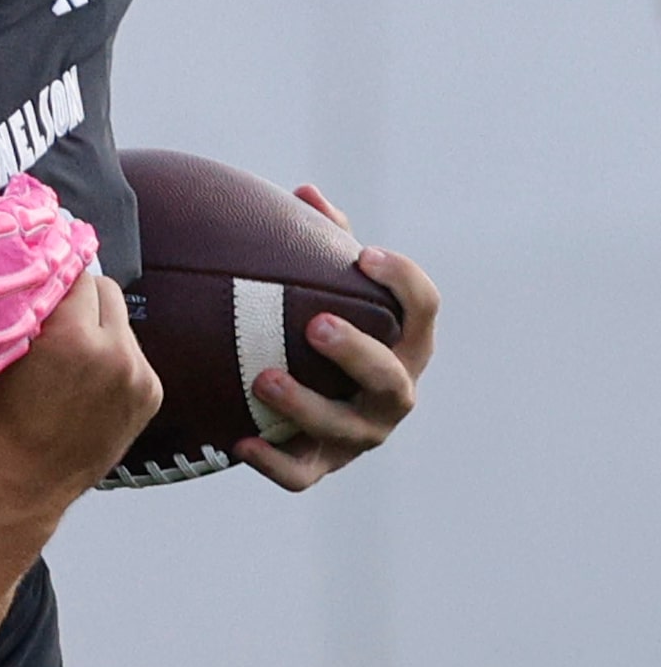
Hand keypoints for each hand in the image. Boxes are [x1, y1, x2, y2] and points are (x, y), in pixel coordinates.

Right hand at [0, 274, 163, 515]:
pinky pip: (133, 352)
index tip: (41, 272)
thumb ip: (19, 309)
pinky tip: (85, 379)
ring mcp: (138, 374)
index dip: (53, 269)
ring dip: (97, 325)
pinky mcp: (151, 393)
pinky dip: (112, 356)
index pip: (74, 270)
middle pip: (104, 287)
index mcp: (72, 337)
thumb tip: (30, 270)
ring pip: (121, 320)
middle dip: (78, 296)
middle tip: (52, 315)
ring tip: (69, 355)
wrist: (25, 482)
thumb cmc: (0, 423)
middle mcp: (114, 352)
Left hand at [234, 185, 437, 492]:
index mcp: (404, 344)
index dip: (402, 282)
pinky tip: (242, 439)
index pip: (424, 310)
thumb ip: (321, 241)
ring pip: (346, 428)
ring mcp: (359, 435)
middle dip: (357, 352)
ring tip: (261, 379)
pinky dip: (274, 461)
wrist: (298, 405)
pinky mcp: (320, 467)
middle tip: (315, 324)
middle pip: (391, 378)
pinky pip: (300, 475)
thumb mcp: (326, 290)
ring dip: (307, 405)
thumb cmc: (317, 331)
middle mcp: (391, 393)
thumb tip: (304, 192)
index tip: (363, 254)